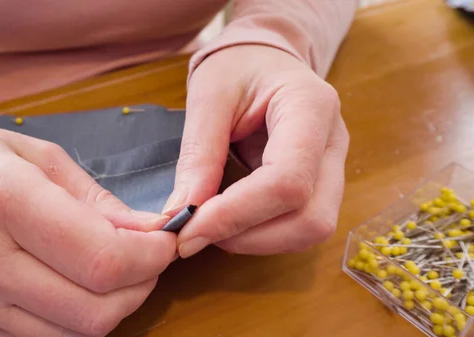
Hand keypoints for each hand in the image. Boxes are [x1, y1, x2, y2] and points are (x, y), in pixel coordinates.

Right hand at [0, 124, 176, 336]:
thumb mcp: (41, 158)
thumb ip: (100, 202)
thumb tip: (153, 233)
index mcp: (3, 199)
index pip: (101, 258)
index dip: (151, 257)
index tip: (166, 242)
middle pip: (95, 308)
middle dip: (141, 286)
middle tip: (149, 257)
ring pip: (76, 332)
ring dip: (115, 305)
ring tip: (117, 270)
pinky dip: (80, 318)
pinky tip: (81, 285)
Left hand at [164, 45, 348, 256]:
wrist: (262, 59)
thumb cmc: (237, 67)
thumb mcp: (208, 97)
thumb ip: (198, 154)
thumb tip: (182, 213)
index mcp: (311, 107)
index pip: (287, 180)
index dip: (236, 214)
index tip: (188, 229)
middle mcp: (333, 142)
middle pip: (311, 218)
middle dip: (249, 237)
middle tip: (196, 232)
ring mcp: (333, 166)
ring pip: (311, 230)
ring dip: (255, 241)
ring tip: (210, 225)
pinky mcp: (320, 184)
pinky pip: (299, 225)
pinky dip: (261, 234)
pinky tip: (229, 221)